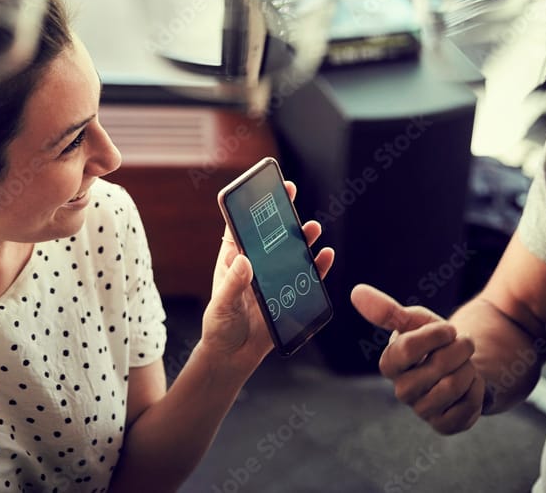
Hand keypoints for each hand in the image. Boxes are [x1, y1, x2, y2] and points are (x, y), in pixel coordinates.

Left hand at [201, 181, 333, 373]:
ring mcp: (273, 279)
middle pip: (270, 234)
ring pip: (290, 252)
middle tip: (291, 193)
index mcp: (233, 262)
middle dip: (281, 214)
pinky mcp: (289, 296)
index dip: (249, 206)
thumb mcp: (222, 306)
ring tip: (312, 227)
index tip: (259, 188)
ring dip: (302, 239)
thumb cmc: (220, 328)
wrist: (234, 357)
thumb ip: (233, 285)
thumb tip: (244, 261)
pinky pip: (307, 278)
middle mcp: (255, 266)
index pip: (241, 228)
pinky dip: (318, 267)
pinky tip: (325, 256)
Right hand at [350, 284, 485, 434]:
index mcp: (389, 363)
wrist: (460, 366)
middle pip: (437, 368)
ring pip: (453, 386)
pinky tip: (469, 385)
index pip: (407, 349)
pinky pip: (467, 408)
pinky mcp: (443, 425)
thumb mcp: (415, 321)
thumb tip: (356, 291)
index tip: (448, 329)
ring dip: (469, 369)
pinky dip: (476, 391)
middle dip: (460, 351)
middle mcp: (401, 390)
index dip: (436, 335)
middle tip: (463, 345)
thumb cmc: (432, 341)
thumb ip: (386, 310)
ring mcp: (421, 409)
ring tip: (465, 365)